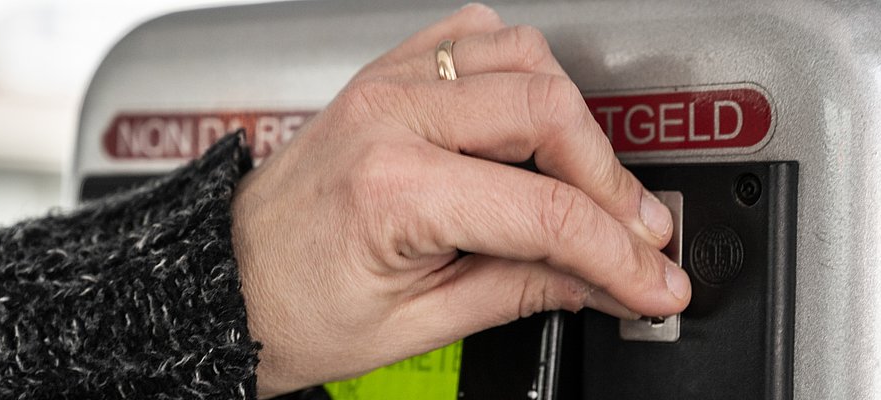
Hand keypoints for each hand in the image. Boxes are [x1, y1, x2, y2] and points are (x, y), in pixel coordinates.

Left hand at [230, 4, 690, 397]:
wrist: (225, 281)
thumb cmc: (294, 309)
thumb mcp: (418, 325)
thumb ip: (524, 291)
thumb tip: (605, 283)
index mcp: (393, 189)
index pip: (546, 210)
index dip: (619, 252)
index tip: (656, 280)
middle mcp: (391, 117)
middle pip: (549, 112)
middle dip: (611, 182)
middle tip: (636, 237)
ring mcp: (389, 85)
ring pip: (524, 56)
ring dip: (575, 120)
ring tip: (588, 185)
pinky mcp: (388, 75)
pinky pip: (477, 38)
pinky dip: (524, 72)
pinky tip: (535, 123)